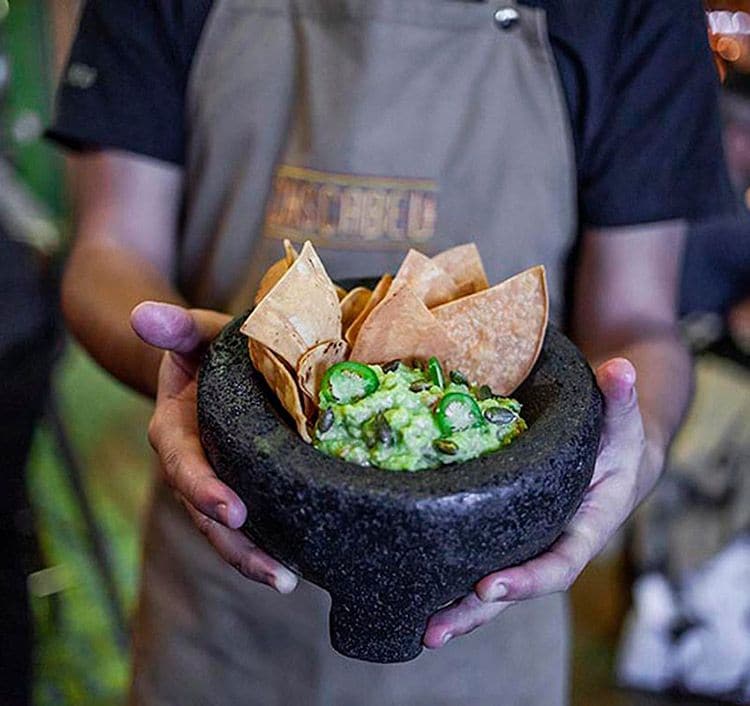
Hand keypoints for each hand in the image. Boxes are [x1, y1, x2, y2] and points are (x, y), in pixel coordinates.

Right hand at [131, 302, 297, 593]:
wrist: (215, 363)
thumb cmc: (208, 346)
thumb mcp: (196, 332)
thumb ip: (176, 326)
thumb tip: (146, 315)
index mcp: (175, 427)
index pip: (182, 463)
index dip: (203, 488)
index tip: (233, 510)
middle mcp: (193, 462)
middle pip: (206, 512)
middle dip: (236, 545)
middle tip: (276, 572)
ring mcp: (218, 479)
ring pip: (228, 528)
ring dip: (255, 557)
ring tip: (289, 581)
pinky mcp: (245, 485)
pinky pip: (255, 519)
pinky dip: (273, 541)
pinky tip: (303, 562)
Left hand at [423, 358, 655, 647]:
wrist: (611, 453)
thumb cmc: (618, 438)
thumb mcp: (622, 421)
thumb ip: (621, 401)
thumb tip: (620, 369)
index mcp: (585, 527)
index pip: (559, 565)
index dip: (526, 580)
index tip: (489, 585)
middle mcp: (552, 542)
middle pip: (514, 587)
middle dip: (476, 612)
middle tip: (433, 632)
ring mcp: (526, 540)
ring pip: (492, 582)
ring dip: (456, 607)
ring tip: (419, 629)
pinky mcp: (504, 529)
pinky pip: (478, 555)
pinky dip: (450, 574)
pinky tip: (415, 588)